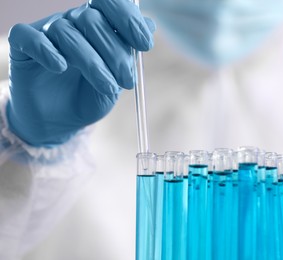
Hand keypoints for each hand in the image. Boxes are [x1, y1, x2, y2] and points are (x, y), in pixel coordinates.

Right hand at [6, 0, 154, 146]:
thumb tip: (150, 24)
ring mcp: (47, 33)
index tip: (145, 44)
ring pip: (67, 33)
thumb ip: (130, 54)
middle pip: (91, 19)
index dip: (128, 19)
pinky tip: (61, 68)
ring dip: (92, 62)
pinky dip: (47, 51)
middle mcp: (72, 23)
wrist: (61, 122)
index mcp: (96, 26)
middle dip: (115, 52)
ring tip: (108, 88)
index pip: (109, 4)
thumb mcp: (117, 80)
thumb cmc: (90, 97)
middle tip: (127, 80)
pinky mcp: (23, 48)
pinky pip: (30, 38)